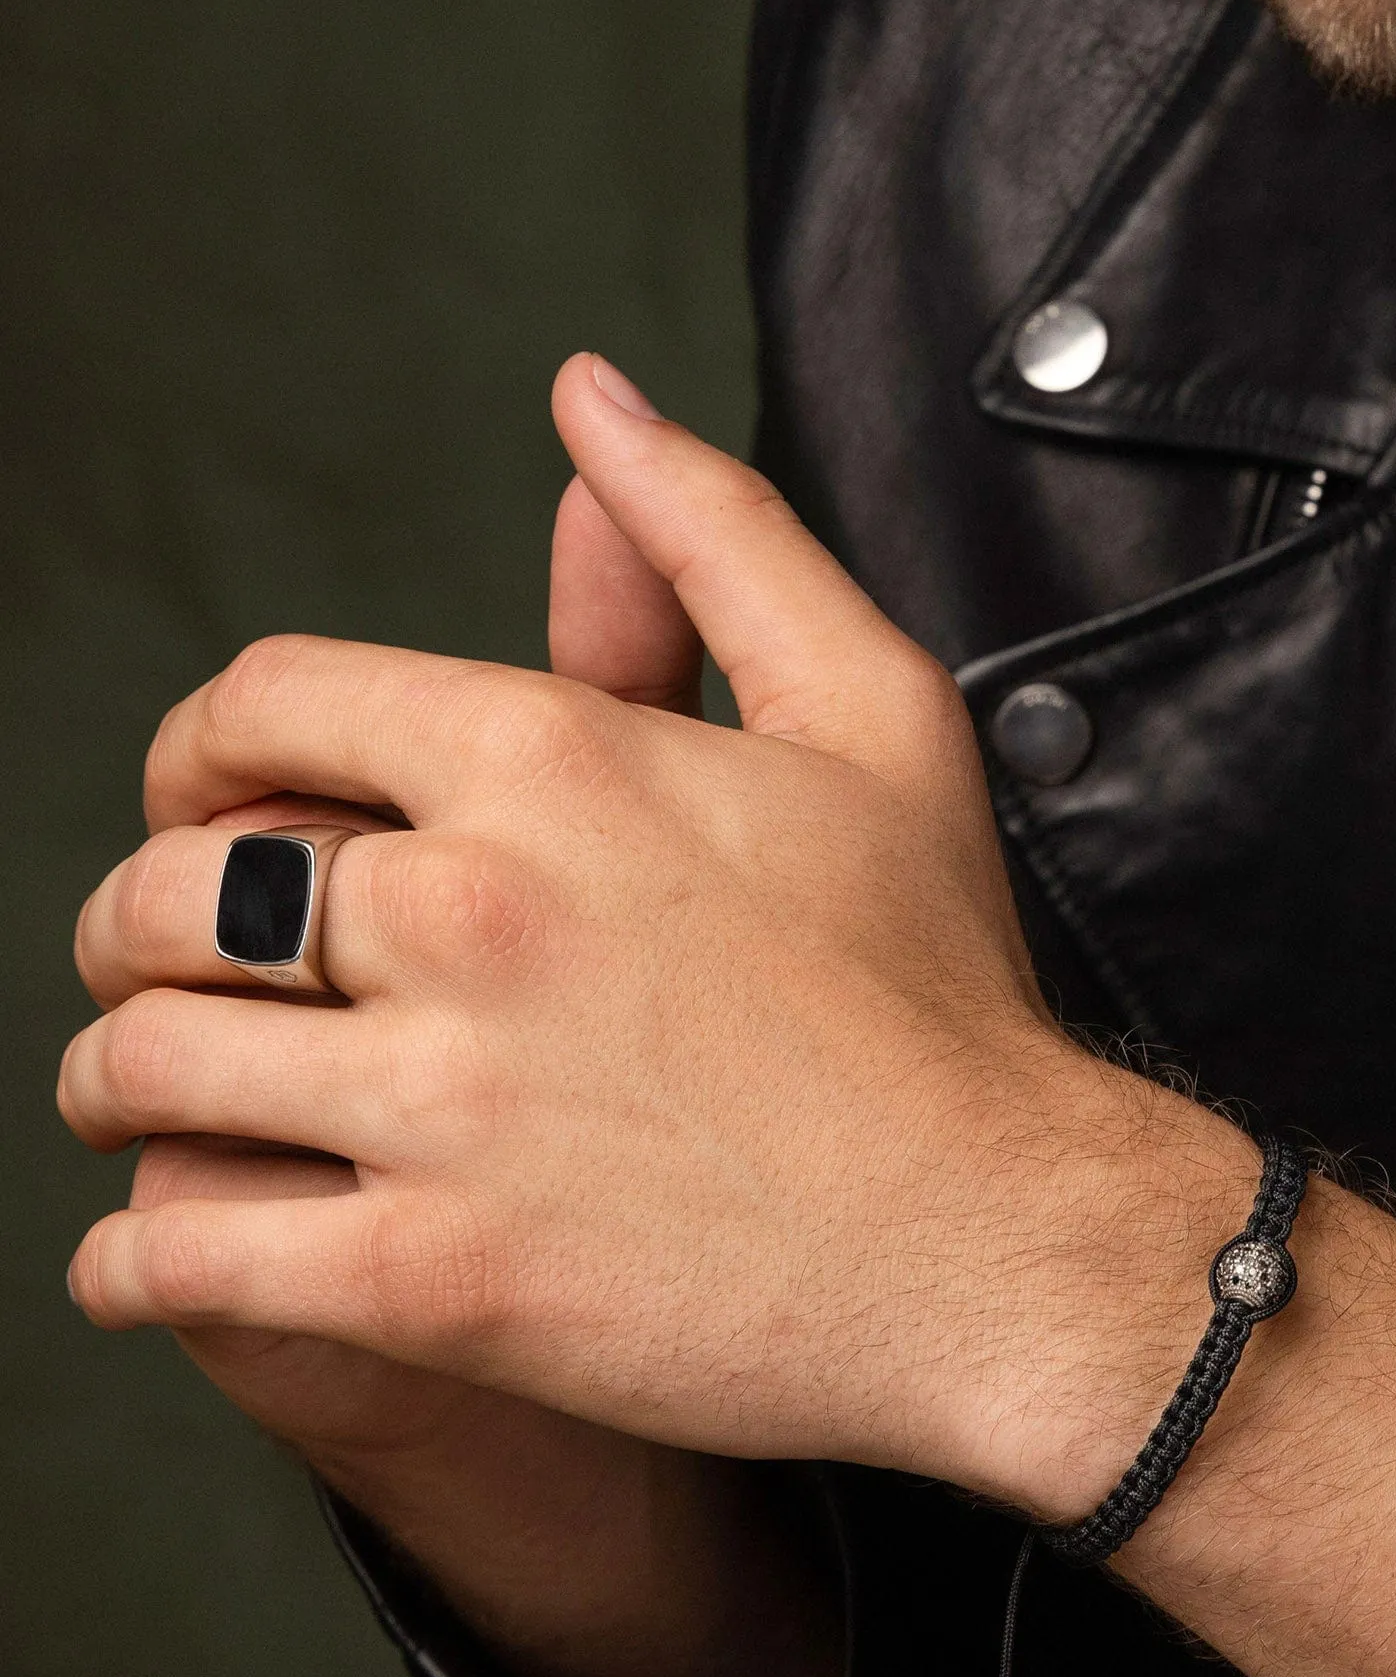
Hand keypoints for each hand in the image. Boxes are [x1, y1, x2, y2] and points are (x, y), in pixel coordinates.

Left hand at [61, 358, 1252, 1516]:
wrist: (1005, 1244)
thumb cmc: (944, 990)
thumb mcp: (870, 712)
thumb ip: (716, 537)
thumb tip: (592, 395)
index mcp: (551, 758)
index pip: (259, 706)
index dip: (200, 753)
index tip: (207, 804)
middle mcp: (469, 911)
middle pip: (169, 891)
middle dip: (133, 927)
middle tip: (162, 970)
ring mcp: (443, 1103)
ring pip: (143, 1066)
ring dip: (110, 1080)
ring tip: (137, 1100)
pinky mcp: (435, 1280)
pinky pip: (183, 1255)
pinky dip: (129, 1261)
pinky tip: (151, 1254)